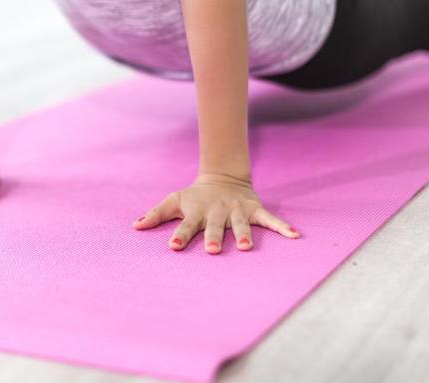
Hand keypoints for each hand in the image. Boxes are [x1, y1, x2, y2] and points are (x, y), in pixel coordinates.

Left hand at [133, 172, 299, 253]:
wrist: (223, 177)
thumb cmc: (195, 196)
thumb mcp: (174, 200)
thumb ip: (156, 214)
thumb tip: (134, 226)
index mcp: (197, 212)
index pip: (186, 225)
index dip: (179, 235)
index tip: (173, 246)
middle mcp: (217, 212)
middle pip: (215, 227)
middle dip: (213, 238)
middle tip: (211, 250)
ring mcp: (237, 211)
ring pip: (241, 224)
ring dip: (244, 235)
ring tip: (247, 248)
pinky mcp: (254, 210)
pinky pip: (270, 219)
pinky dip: (282, 227)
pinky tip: (294, 236)